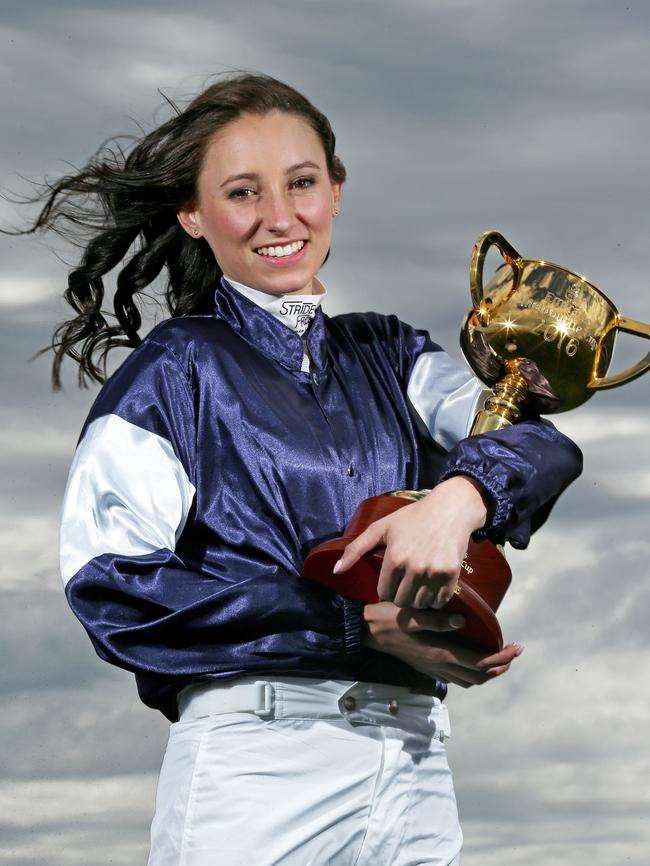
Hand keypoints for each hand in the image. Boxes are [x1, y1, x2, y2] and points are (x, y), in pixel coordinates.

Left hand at [334, 476, 488, 608]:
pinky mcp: (451, 575)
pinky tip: (432, 586)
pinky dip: (436, 598)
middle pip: (402, 601)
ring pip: (420, 604)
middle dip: (401, 595)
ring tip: (419, 586)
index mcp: (394, 558)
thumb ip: (356, 549)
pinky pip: (440, 601)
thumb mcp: (381, 528)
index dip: (386, 589)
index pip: (383, 594)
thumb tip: (336, 571)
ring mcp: (434, 572)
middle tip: (405, 583)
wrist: (450, 509)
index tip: (392, 581)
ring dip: (418, 599)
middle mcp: (414, 568)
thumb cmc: (413, 517)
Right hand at [363, 601, 522, 687]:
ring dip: (487, 672)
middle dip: (500, 666)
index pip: (479, 662)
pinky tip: (472, 659)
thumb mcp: (410, 615)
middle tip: (513, 652)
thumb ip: (436, 620)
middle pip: (479, 676)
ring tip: (499, 657)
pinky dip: (471, 672)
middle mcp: (439, 665)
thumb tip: (463, 622)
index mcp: (440, 652)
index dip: (501, 657)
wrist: (366, 632)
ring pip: (469, 680)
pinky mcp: (427, 666)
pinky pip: (457, 677)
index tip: (517, 647)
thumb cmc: (388, 619)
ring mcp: (433, 669)